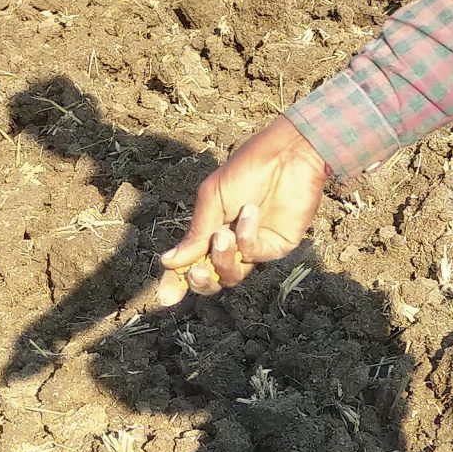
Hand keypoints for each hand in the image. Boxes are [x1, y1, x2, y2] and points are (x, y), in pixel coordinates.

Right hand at [153, 115, 331, 305]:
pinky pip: (254, 254)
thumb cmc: (247, 169)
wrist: (286, 155)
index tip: (165, 296)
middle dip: (200, 281)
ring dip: (222, 258)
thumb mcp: (212, 198)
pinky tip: (250, 212)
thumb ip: (195, 233)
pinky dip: (247, 236)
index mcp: (211, 230)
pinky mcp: (277, 246)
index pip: (191, 263)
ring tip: (223, 234)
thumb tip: (168, 263)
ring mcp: (255, 247)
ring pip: (232, 276)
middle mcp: (232, 244)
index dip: (177, 281)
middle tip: (196, 270)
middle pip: (212, 280)